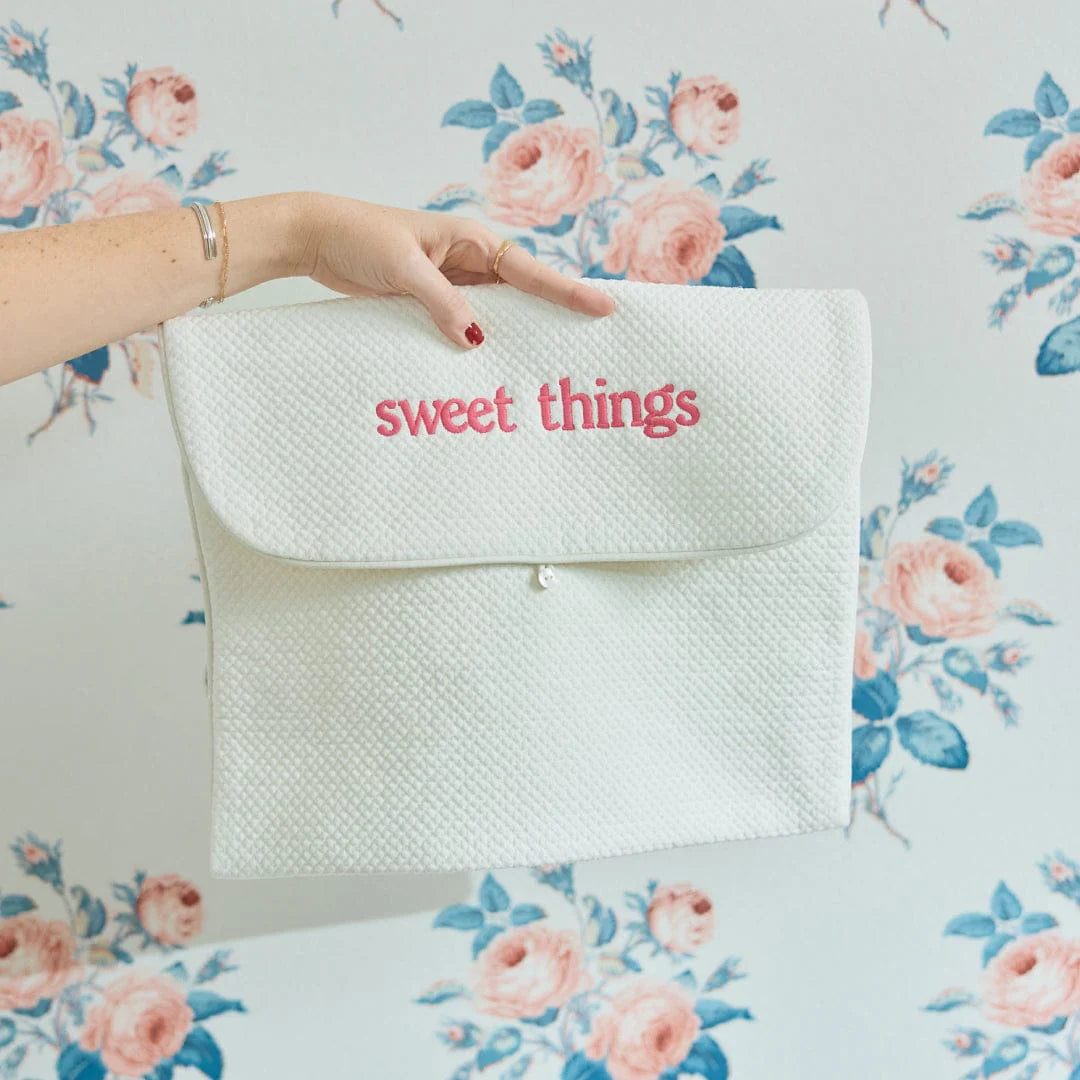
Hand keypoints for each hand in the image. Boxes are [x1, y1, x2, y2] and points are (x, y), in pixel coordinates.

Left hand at [291, 193, 615, 347]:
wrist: (316, 237)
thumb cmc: (359, 237)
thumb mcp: (404, 268)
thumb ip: (443, 302)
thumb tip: (475, 339)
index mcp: (472, 240)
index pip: (531, 272)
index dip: (568, 292)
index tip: (604, 307)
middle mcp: (470, 261)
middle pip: (524, 295)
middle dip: (555, 317)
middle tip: (589, 346)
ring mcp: (452, 283)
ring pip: (498, 314)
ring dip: (516, 336)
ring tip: (549, 364)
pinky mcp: (432, 302)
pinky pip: (466, 324)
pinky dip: (478, 343)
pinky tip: (491, 366)